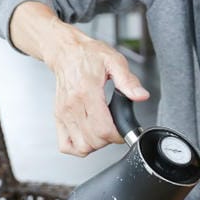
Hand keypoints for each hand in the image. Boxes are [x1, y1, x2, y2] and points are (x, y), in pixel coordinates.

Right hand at [44, 27, 148, 156]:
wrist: (66, 52)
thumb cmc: (88, 56)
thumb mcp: (114, 61)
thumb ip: (128, 80)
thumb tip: (141, 95)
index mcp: (87, 92)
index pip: (103, 129)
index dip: (118, 135)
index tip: (124, 130)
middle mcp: (72, 105)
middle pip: (93, 141)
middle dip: (109, 140)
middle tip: (115, 128)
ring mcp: (64, 113)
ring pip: (80, 147)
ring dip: (95, 145)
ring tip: (103, 131)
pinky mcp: (58, 117)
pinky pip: (66, 145)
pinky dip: (79, 147)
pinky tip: (88, 136)